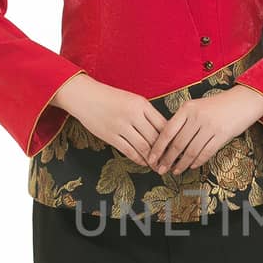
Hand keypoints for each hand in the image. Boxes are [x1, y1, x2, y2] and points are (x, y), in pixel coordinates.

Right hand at [50, 74, 164, 167]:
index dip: (172, 139)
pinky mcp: (110, 135)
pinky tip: (143, 163)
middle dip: (164, 152)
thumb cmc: (111, 98)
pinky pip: (128, 150)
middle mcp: (133, 114)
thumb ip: (147, 114)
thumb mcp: (132, 100)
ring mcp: (121, 126)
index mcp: (141, 104)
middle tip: (170, 162)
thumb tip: (163, 132)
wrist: (85, 96)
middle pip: (155, 138)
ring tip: (158, 166)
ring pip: (143, 146)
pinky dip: (138, 159)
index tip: (177, 148)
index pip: (163, 124)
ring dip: (152, 159)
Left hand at [146, 84, 262, 173]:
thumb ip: (183, 120)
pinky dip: (197, 161)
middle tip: (160, 169)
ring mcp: (210, 126)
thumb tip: (167, 141)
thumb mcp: (196, 106)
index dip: (158, 147)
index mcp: (187, 108)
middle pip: (178, 143)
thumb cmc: (217, 106)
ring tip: (175, 171)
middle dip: (167, 159)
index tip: (151, 158)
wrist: (243, 101)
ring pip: (191, 151)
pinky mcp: (222, 135)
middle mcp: (197, 117)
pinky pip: (206, 152)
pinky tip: (191, 166)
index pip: (167, 131)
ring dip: (181, 164)